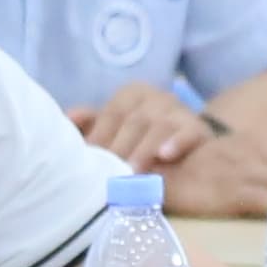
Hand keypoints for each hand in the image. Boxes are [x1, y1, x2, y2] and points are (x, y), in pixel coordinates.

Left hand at [74, 83, 210, 175]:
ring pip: (159, 126)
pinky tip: (165, 156)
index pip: (113, 113)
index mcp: (133, 93)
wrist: (191, 141)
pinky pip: (188, 132)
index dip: (99, 136)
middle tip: (107, 172)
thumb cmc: (144, 136)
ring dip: (143, 149)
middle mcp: (156, 97)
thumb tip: (67, 119)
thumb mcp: (118, 128)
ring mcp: (179, 110)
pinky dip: (176, 142)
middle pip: (134, 120)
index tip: (89, 159)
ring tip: (131, 170)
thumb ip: (93, 123)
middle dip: (119, 147)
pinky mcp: (198, 127)